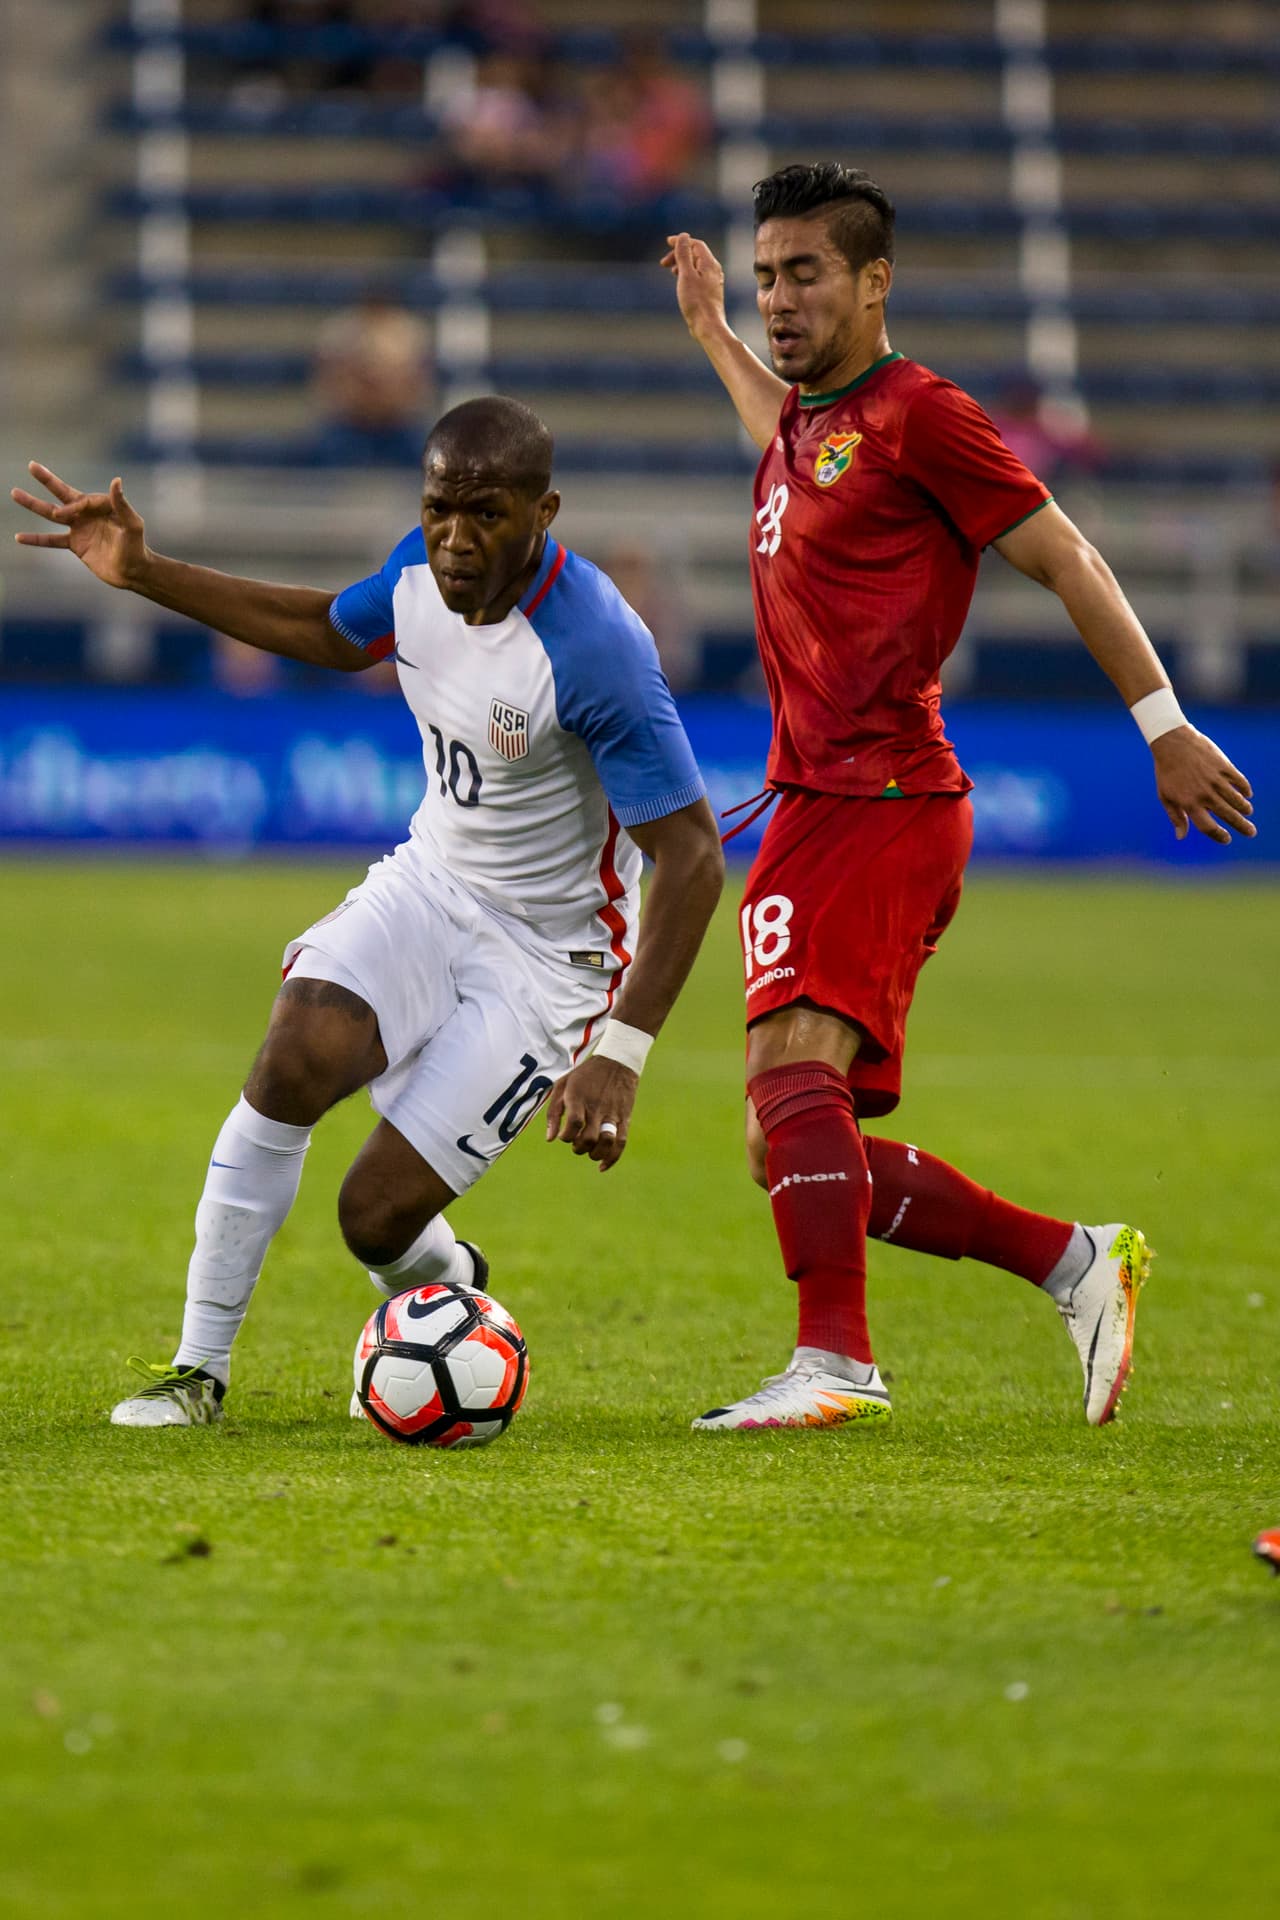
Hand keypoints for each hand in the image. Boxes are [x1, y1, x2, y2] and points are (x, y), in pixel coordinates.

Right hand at [11, 463, 148, 589]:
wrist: (132, 573)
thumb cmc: (136, 548)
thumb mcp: (132, 526)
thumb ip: (122, 504)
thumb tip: (116, 480)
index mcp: (102, 505)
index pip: (81, 501)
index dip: (72, 507)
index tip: (65, 515)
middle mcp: (89, 514)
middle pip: (63, 494)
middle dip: (47, 480)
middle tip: (31, 465)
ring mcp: (80, 528)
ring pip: (52, 514)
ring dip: (33, 504)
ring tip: (14, 493)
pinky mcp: (75, 544)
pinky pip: (52, 540)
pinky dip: (36, 539)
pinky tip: (19, 537)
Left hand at [544, 1056, 637, 1171]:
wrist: (617, 1062)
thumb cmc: (585, 1075)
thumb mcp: (563, 1085)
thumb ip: (554, 1112)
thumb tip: (550, 1139)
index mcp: (579, 1098)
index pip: (574, 1125)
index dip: (566, 1136)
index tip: (564, 1135)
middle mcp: (597, 1108)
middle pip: (589, 1138)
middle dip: (579, 1148)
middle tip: (576, 1143)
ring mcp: (613, 1114)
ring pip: (606, 1143)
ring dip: (594, 1154)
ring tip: (589, 1151)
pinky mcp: (624, 1119)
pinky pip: (621, 1143)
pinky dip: (611, 1158)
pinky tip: (601, 1166)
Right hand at [661, 232, 727, 342]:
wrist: (707, 326)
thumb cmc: (696, 302)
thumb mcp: (686, 275)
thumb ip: (684, 254)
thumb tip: (683, 236)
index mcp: (709, 263)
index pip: (695, 244)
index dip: (681, 241)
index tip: (667, 243)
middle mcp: (713, 270)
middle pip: (695, 254)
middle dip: (679, 255)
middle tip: (663, 263)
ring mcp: (712, 281)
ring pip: (696, 266)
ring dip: (682, 265)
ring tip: (671, 272)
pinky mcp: (709, 292)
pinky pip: (698, 276)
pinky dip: (687, 274)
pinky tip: (681, 283)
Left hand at [1151, 725, 1254, 843]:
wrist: (1173, 743)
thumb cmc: (1166, 772)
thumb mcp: (1165, 796)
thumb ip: (1176, 817)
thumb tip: (1181, 837)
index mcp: (1189, 803)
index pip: (1208, 827)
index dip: (1219, 836)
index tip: (1227, 839)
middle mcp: (1204, 794)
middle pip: (1228, 815)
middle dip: (1242, 826)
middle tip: (1251, 833)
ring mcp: (1215, 779)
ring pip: (1236, 799)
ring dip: (1244, 808)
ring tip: (1247, 812)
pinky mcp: (1223, 766)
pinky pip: (1239, 781)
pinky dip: (1245, 789)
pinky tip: (1247, 795)